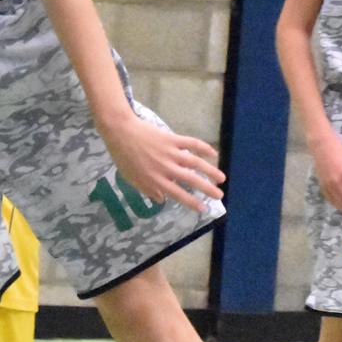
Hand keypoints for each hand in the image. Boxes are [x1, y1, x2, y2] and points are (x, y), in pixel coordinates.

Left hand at [101, 112, 222, 213]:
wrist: (120, 131)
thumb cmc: (123, 156)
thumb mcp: (131, 178)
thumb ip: (147, 189)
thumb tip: (161, 200)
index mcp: (155, 180)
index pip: (178, 194)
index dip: (192, 203)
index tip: (204, 209)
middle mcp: (166, 168)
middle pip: (192, 180)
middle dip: (208, 189)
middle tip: (219, 195)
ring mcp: (171, 153)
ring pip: (196, 163)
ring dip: (211, 171)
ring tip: (221, 178)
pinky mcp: (172, 139)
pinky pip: (191, 144)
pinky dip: (204, 148)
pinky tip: (214, 153)